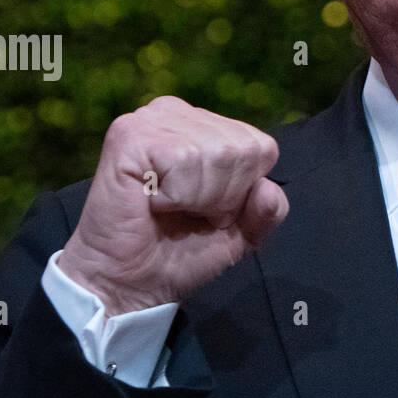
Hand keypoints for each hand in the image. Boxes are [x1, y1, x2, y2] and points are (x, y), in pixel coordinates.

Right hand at [57, 96, 288, 316]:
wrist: (128, 283)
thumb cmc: (177, 253)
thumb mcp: (240, 234)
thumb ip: (268, 210)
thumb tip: (268, 188)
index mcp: (204, 126)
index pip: (261, 148)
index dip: (242, 192)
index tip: (207, 210)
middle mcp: (177, 114)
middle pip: (243, 150)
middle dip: (222, 197)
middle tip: (184, 212)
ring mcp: (151, 120)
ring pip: (218, 154)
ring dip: (198, 199)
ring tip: (166, 208)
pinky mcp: (129, 135)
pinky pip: (184, 160)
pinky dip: (176, 196)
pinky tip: (151, 201)